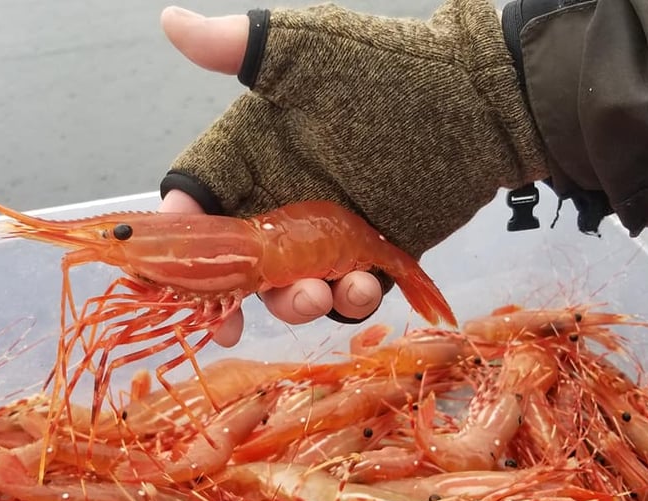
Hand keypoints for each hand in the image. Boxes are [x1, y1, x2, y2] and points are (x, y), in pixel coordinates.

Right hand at [156, 1, 547, 345]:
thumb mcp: (308, 52)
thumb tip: (168, 18)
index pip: (197, 198)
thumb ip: (238, 46)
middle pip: (236, 262)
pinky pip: (348, 293)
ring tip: (317, 295)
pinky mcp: (372, 255)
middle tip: (231, 322)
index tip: (175, 262)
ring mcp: (328, 233)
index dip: (181, 231)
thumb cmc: (389, 69)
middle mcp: (283, 199)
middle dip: (230, 294)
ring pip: (288, 287)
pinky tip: (362, 288)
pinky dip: (350, 300)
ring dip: (292, 303)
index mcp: (254, 155)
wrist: (479, 102)